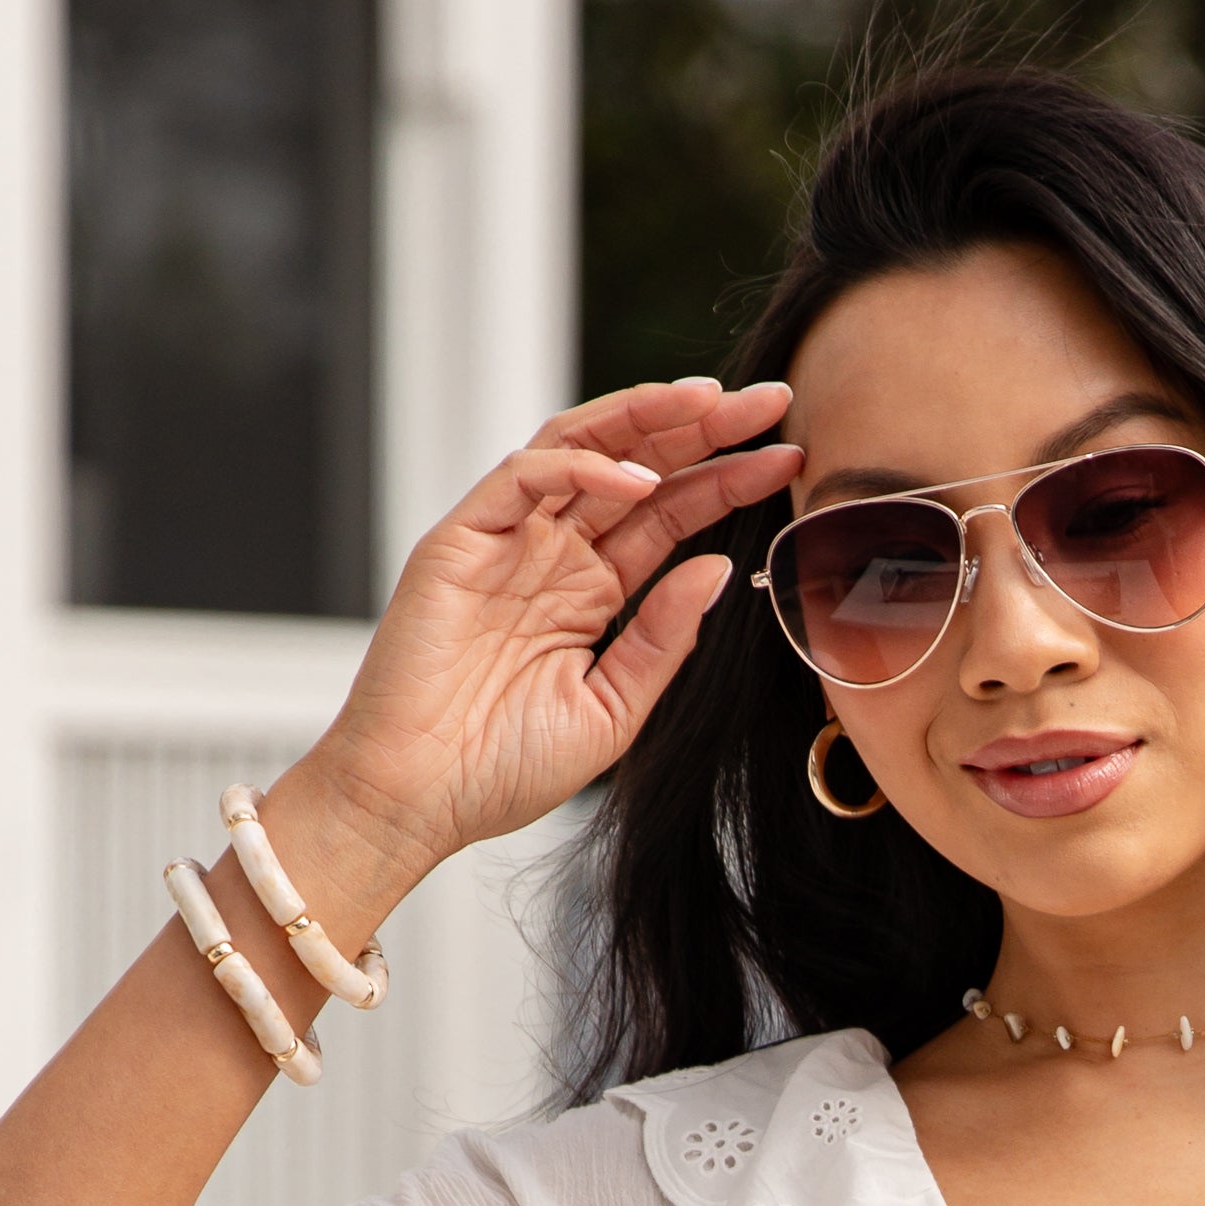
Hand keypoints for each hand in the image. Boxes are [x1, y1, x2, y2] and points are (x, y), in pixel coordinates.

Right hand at [299, 375, 801, 897]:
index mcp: (589, 591)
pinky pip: (524, 476)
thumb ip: (663, 641)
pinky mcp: (459, 540)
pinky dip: (583, 467)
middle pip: (635, 465)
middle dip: (703, 429)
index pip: (669, 514)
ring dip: (647, 418)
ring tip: (713, 404)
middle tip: (770, 404)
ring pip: (581, 447)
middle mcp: (550, 554)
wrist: (416, 801)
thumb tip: (719, 571)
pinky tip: (642, 478)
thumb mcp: (613, 710)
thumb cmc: (500, 768)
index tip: (789, 458)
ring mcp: (505, 541)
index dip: (727, 482)